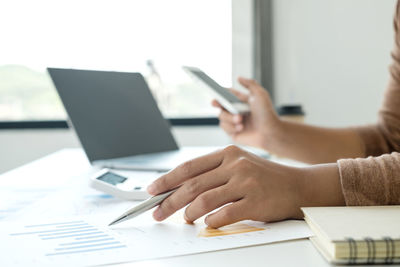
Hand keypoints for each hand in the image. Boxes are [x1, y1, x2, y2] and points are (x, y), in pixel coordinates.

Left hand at [147, 145, 306, 227]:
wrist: (297, 185)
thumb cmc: (264, 177)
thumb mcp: (238, 165)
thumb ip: (212, 173)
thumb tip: (181, 188)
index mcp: (227, 153)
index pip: (189, 167)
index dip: (167, 179)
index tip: (152, 189)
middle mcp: (235, 165)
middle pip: (192, 185)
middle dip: (169, 200)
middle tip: (157, 211)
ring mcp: (245, 182)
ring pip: (204, 200)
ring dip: (188, 213)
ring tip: (185, 220)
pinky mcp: (255, 201)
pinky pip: (224, 215)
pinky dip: (211, 222)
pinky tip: (208, 223)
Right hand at [212, 77, 279, 149]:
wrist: (270, 132)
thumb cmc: (267, 114)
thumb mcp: (260, 94)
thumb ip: (250, 83)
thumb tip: (239, 78)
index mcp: (242, 102)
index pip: (229, 96)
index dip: (221, 94)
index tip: (216, 92)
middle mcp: (237, 112)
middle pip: (221, 106)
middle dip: (218, 104)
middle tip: (216, 103)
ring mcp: (234, 122)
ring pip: (221, 116)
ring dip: (230, 117)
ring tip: (240, 119)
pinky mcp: (233, 132)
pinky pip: (224, 127)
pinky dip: (232, 127)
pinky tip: (241, 127)